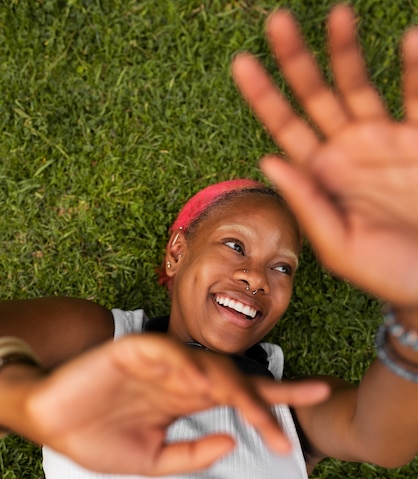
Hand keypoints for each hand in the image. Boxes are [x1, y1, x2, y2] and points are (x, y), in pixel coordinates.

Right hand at [12, 334, 328, 474]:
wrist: (50, 422)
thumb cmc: (97, 437)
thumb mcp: (151, 461)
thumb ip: (191, 455)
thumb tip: (232, 444)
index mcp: (187, 399)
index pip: (239, 396)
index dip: (277, 400)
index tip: (314, 403)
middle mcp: (182, 377)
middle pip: (236, 378)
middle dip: (273, 390)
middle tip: (308, 398)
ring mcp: (160, 362)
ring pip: (209, 364)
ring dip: (235, 386)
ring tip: (257, 411)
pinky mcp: (133, 351)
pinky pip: (166, 353)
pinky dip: (185, 365)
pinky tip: (201, 384)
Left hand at [233, 4, 417, 306]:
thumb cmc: (388, 273)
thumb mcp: (339, 247)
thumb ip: (306, 204)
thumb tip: (266, 161)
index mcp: (322, 178)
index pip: (285, 130)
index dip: (263, 97)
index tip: (241, 63)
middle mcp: (349, 153)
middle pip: (315, 97)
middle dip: (295, 61)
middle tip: (277, 22)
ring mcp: (386, 142)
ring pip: (359, 86)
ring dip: (346, 51)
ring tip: (337, 16)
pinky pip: (417, 97)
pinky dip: (414, 71)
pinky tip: (409, 41)